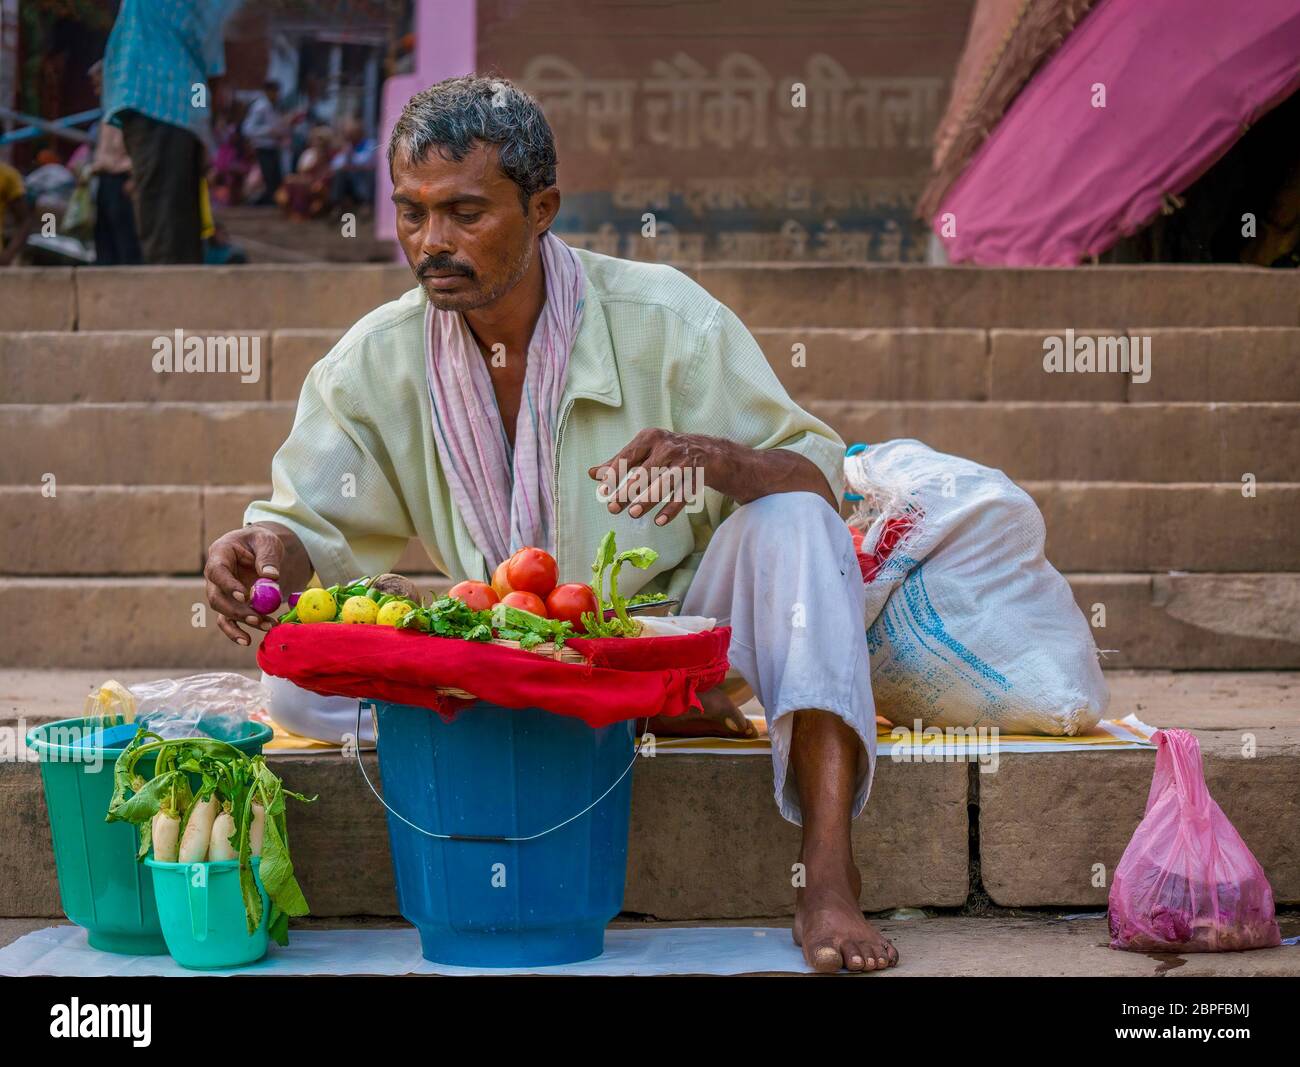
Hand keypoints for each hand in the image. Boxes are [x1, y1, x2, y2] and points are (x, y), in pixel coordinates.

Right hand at [203, 524, 287, 644]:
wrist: (261, 550)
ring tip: (265, 627)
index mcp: (220, 554)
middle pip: (217, 597)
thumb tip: (271, 577)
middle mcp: (215, 576)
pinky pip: (229, 621)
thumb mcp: (267, 541)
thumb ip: (268, 557)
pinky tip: (248, 641)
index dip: (228, 585)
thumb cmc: (261, 541)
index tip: (243, 595)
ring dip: (241, 622)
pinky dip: (237, 632)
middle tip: (256, 618)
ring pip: (223, 612)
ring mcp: (221, 592)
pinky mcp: (231, 604)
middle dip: (236, 610)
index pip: (217, 571)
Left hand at [588, 428, 724, 525]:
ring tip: (632, 513)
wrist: (708, 452)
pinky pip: (682, 496)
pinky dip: (671, 510)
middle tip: (612, 507)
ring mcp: (683, 463)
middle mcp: (667, 447)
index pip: (628, 457)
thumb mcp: (645, 450)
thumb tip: (592, 473)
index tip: (602, 489)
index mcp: (651, 438)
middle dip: (627, 491)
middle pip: (644, 473)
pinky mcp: (696, 477)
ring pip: (663, 485)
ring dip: (647, 500)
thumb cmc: (667, 451)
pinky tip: (659, 521)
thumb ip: (620, 461)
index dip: (614, 473)